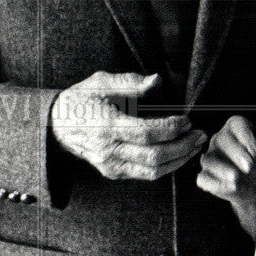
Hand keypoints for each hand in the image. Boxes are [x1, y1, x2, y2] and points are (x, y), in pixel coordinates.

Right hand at [50, 72, 205, 180]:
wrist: (55, 126)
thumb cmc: (80, 100)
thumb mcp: (100, 82)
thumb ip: (129, 82)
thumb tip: (156, 80)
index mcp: (105, 126)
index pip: (145, 133)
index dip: (170, 128)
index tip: (187, 119)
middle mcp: (107, 150)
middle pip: (153, 156)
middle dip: (182, 146)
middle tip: (200, 134)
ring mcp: (110, 164)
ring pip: (152, 171)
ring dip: (179, 160)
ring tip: (195, 145)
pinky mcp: (113, 172)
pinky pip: (144, 175)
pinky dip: (166, 167)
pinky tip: (179, 154)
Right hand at [196, 116, 255, 234]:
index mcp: (237, 128)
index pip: (237, 124)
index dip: (246, 137)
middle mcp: (221, 140)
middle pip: (223, 140)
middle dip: (237, 153)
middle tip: (250, 166)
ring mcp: (212, 158)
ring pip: (210, 159)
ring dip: (223, 169)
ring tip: (236, 177)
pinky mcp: (206, 176)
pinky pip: (204, 178)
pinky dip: (215, 183)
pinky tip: (229, 186)